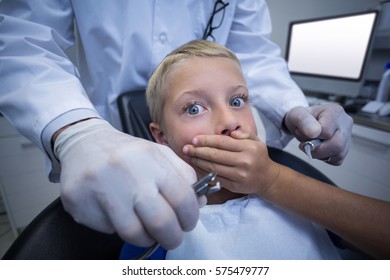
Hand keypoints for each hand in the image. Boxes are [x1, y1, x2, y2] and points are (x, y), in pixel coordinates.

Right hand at [54, 119, 198, 248]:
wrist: (84, 142)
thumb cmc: (127, 152)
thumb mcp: (159, 154)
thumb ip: (183, 176)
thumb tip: (199, 203)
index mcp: (150, 159)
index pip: (182, 198)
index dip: (190, 218)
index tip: (188, 223)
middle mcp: (126, 173)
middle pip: (160, 221)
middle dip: (172, 237)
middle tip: (172, 238)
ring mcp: (100, 188)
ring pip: (133, 233)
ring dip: (146, 238)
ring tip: (147, 231)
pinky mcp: (79, 201)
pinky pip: (107, 229)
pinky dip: (118, 228)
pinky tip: (117, 214)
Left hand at [182, 125, 278, 195]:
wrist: (267, 178)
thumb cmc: (258, 156)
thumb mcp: (255, 140)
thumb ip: (244, 132)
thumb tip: (230, 131)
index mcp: (249, 148)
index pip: (223, 142)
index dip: (207, 140)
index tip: (194, 139)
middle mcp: (244, 162)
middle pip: (215, 155)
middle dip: (198, 151)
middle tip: (186, 148)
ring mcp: (238, 176)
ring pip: (213, 167)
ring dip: (198, 162)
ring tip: (188, 156)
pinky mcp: (234, 186)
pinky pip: (215, 177)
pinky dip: (203, 172)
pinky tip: (196, 166)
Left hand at [284, 104, 352, 164]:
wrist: (304, 124)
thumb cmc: (301, 119)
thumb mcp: (296, 115)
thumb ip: (303, 121)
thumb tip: (314, 132)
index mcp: (335, 112)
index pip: (326, 131)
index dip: (311, 136)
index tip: (303, 132)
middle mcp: (345, 123)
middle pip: (337, 144)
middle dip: (317, 149)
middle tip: (305, 144)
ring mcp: (347, 137)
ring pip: (339, 154)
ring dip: (320, 154)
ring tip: (312, 145)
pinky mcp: (345, 149)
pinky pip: (336, 160)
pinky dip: (324, 158)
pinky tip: (319, 149)